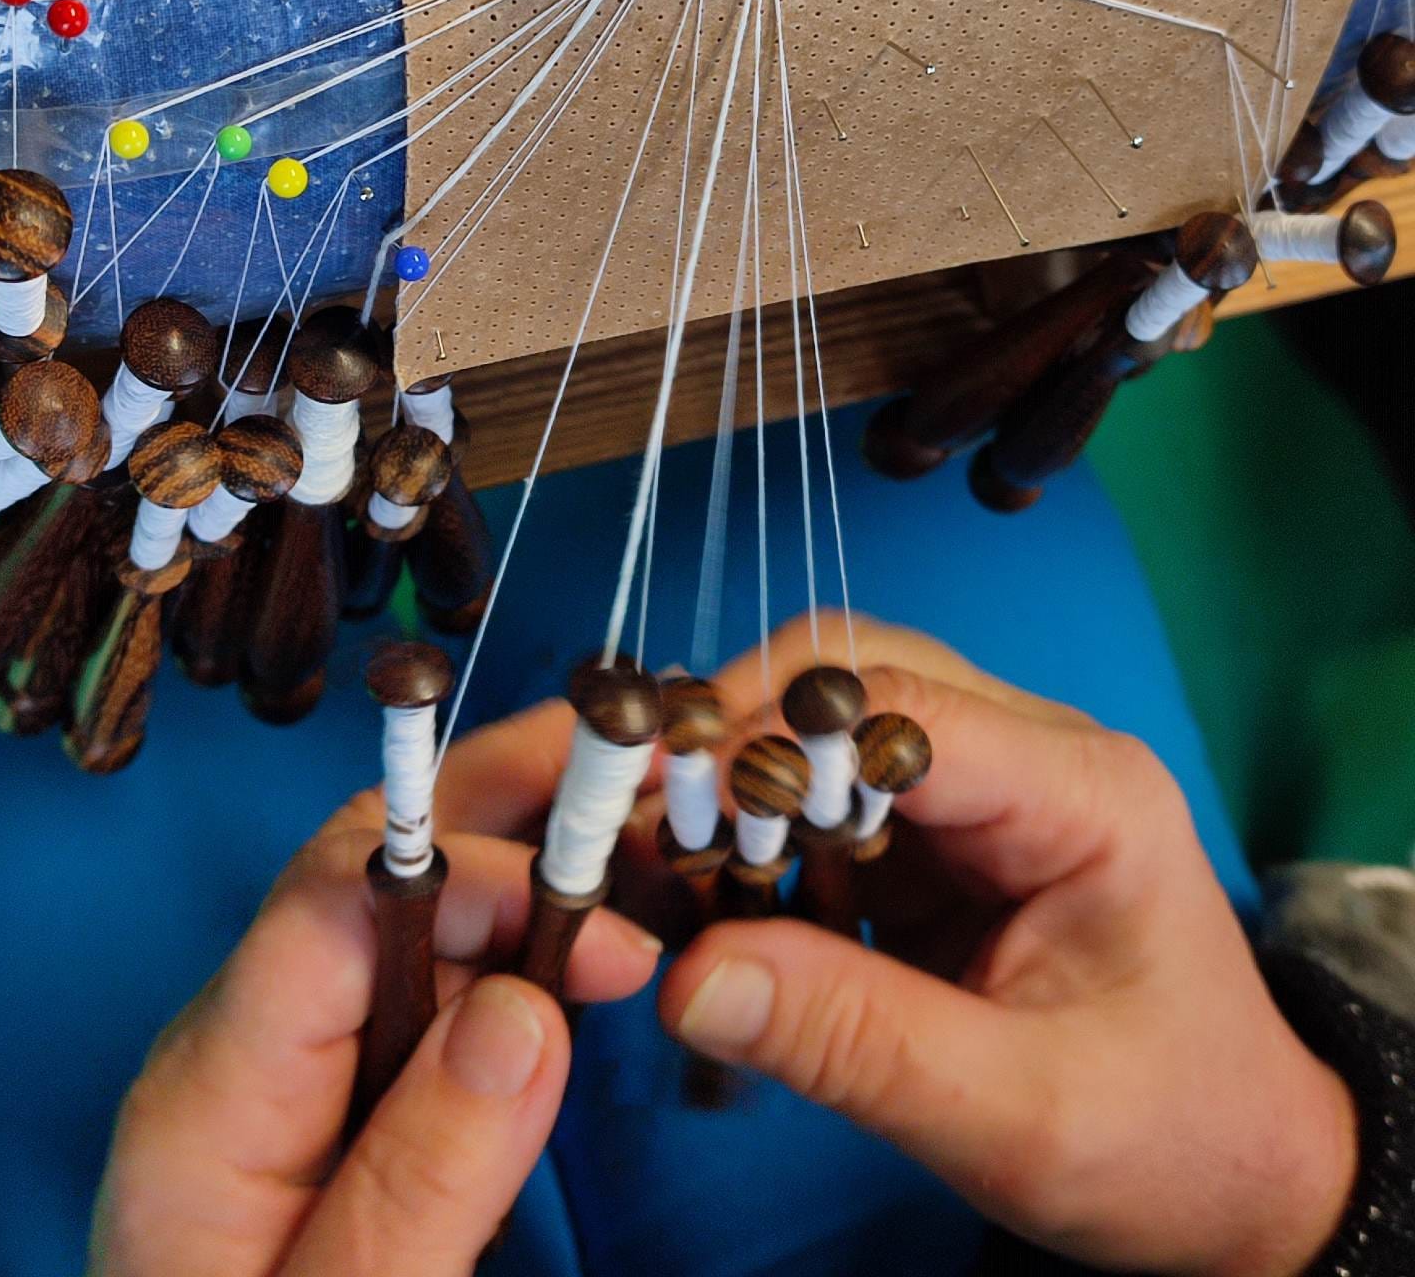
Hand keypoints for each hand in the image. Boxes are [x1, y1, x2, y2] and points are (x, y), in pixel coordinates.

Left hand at [89, 702, 660, 1276]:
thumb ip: (418, 1184)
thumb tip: (529, 1006)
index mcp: (213, 1086)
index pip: (332, 906)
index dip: (468, 871)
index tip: (598, 911)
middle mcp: (247, 1039)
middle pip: (370, 868)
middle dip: (501, 803)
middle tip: (631, 762)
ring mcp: (294, 1061)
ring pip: (410, 910)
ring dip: (525, 857)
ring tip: (636, 827)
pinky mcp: (339, 1093)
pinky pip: (427, 985)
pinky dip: (517, 944)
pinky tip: (588, 940)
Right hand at [660, 614, 1357, 1276]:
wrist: (1242, 1180)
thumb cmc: (1169, 1139)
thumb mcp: (1020, 1116)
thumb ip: (857, 1043)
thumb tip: (687, 983)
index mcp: (1083, 792)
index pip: (908, 712)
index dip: (775, 740)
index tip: (660, 794)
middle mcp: (1031, 759)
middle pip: (851, 685)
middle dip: (732, 743)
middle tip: (623, 818)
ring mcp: (981, 795)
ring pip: (822, 735)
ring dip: (730, 793)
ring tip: (642, 865)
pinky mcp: (940, 844)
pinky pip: (822, 808)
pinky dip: (751, 845)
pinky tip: (699, 904)